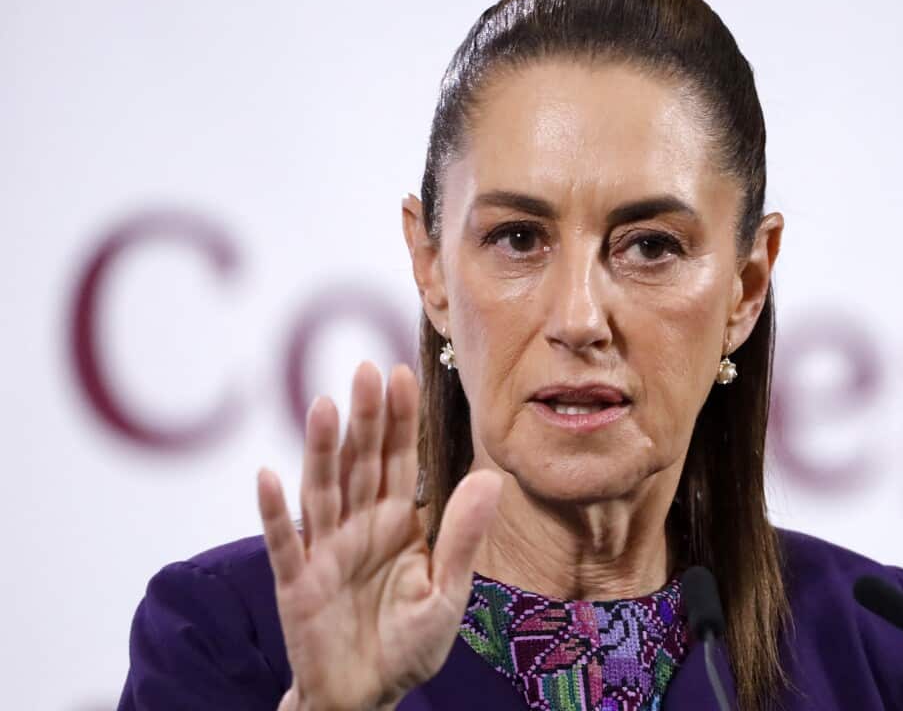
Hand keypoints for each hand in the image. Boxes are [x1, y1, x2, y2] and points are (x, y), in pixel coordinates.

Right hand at [256, 361, 501, 710]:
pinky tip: (268, 476)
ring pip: (322, 491)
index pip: (400, 460)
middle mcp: (359, 526)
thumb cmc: (408, 643)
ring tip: (322, 405)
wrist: (367, 695)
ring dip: (320, 450)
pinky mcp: (297, 583)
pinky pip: (286, 543)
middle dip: (365, 418)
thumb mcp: (447, 592)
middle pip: (361, 463)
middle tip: (365, 369)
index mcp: (398, 523)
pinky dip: (276, 513)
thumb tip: (490, 477)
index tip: (401, 372)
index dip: (399, 419)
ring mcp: (325, 551)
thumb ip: (461, 535)